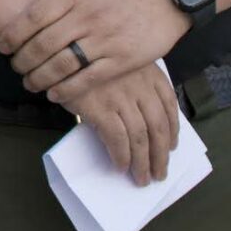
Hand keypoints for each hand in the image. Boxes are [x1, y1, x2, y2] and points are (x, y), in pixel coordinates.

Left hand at [0, 0, 189, 93]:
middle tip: (14, 67)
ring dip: (40, 77)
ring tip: (29, 83)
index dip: (13, 34)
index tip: (2, 46)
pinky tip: (55, 93)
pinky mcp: (124, 59)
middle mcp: (88, 17)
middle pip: (44, 44)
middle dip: (23, 60)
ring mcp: (107, 39)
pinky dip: (69, 89)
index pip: (34, 16)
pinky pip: (90, 78)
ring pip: (63, 64)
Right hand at [59, 61, 182, 186]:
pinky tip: (120, 166)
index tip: (172, 146)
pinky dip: (121, 155)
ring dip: (143, 162)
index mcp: (148, 72)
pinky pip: (117, 138)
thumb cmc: (87, 58)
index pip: (169, 106)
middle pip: (158, 127)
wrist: (57, 52)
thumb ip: (134, 83)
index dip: (173, 130)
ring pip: (140, 137)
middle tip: (159, 173)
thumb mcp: (119, 63)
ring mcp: (120, 96)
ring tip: (141, 178)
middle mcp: (139, 85)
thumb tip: (144, 119)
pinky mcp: (99, 107)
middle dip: (161, 154)